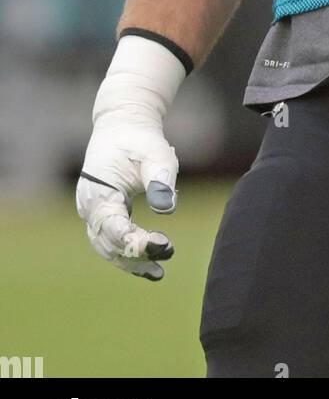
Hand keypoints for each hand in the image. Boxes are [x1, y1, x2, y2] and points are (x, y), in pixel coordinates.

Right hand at [76, 35, 186, 278]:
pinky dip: (128, 254)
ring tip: (158, 273)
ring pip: (108, 247)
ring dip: (131, 261)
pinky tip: (150, 266)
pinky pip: (112, 241)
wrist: (124, 125)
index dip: (136, 241)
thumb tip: (167, 209)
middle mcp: (90, 206)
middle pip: (108, 243)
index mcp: (98, 191)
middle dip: (135, 255)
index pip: (114, 228)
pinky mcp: (104, 215)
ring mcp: (94, 212)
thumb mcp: (156, 154)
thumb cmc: (140, 139)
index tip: (164, 245)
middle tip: (166, 256)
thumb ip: (161, 179)